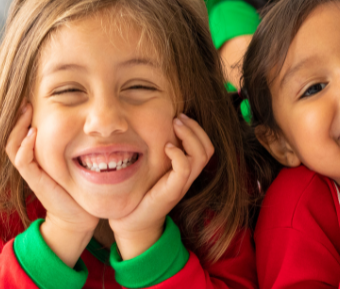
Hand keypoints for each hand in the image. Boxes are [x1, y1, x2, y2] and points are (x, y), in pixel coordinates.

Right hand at [6, 103, 97, 265]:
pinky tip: (32, 134)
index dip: (26, 111)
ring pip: (12, 143)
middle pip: (14, 131)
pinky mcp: (35, 180)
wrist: (80, 216)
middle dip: (19, 113)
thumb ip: (85, 139)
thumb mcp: (82, 157)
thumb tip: (98, 116)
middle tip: (27, 94)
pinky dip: (24, 146)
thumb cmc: (83, 186)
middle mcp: (32, 159)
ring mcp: (32, 170)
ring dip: (18, 125)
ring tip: (26, 108)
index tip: (37, 92)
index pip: (25, 126)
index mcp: (41, 152)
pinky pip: (22, 161)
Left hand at [108, 113, 213, 259]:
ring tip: (175, 125)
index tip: (179, 116)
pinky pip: (185, 167)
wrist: (131, 223)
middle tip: (178, 117)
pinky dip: (178, 153)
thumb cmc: (138, 194)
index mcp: (185, 170)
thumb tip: (147, 126)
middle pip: (208, 148)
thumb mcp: (150, 169)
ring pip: (201, 155)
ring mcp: (182, 184)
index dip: (197, 129)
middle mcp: (187, 177)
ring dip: (190, 135)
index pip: (205, 146)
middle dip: (196, 128)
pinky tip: (166, 147)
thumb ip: (155, 153)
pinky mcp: (173, 190)